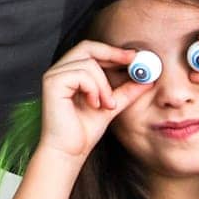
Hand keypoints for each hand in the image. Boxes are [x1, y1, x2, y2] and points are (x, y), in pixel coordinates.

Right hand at [39, 41, 153, 159]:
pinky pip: (81, 74)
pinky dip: (94, 88)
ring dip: (104, 84)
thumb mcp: (111, 106)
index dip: (113, 51)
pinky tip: (94, 104)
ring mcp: (54, 75)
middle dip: (112, 53)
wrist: (69, 151)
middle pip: (87, 47)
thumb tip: (146, 79)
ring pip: (88, 63)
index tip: (134, 56)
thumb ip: (125, 91)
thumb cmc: (83, 131)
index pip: (91, 51)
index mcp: (70, 73)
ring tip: (106, 104)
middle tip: (132, 62)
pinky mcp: (52, 83)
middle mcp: (59, 70)